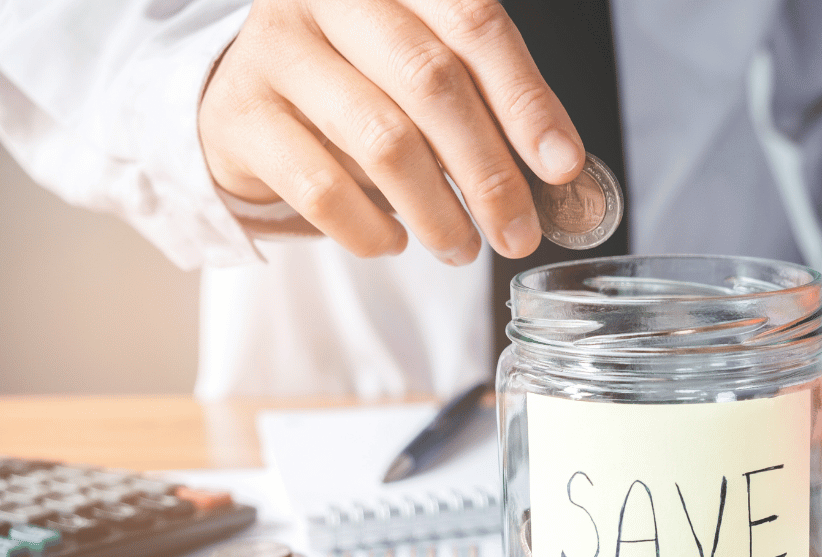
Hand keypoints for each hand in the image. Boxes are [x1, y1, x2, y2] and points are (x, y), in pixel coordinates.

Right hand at [198, 0, 584, 263]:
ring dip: (438, 212)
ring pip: (381, 140)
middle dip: (489, 172)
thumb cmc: (358, 89)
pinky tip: (394, 242)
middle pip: (431, 82)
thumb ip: (486, 104)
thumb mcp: (423, 77)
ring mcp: (276, 52)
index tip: (563, 164)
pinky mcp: (240, 118)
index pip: (474, 24)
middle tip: (519, 233)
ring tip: (463, 249)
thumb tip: (559, 171)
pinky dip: (371, 230)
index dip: (525, 99)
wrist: (245, 106)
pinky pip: (323, 189)